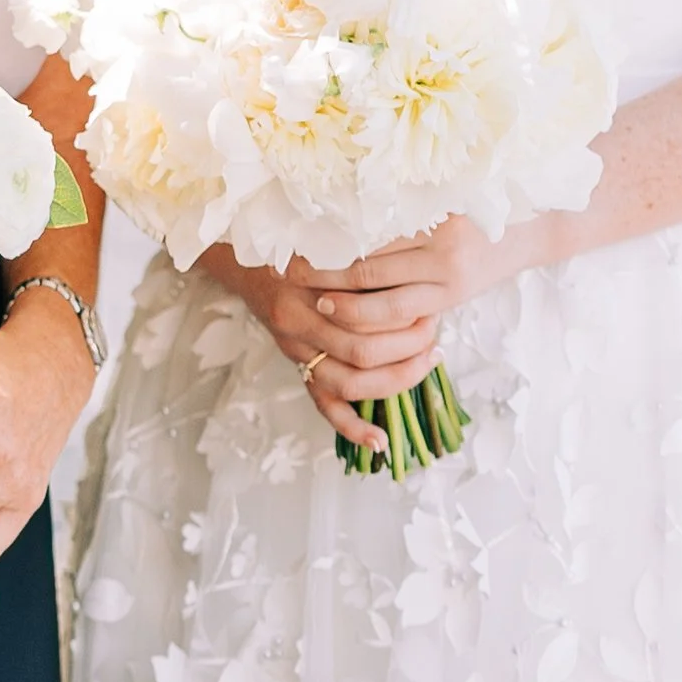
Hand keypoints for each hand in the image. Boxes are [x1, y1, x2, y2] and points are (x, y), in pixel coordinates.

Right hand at [203, 236, 446, 455]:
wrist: (248, 261)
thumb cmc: (297, 246)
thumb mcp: (325, 239)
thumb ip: (361, 252)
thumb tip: (416, 261)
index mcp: (305, 283)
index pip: (364, 310)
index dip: (403, 312)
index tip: (432, 302)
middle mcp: (297, 320)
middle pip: (361, 349)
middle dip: (407, 346)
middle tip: (434, 331)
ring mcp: (295, 350)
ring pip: (349, 383)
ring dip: (395, 380)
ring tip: (427, 363)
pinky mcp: (297, 369)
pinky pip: (324, 407)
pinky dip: (353, 428)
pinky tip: (381, 442)